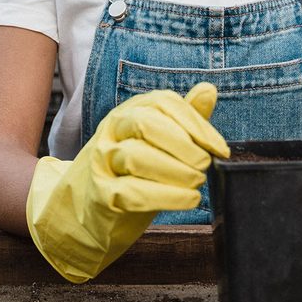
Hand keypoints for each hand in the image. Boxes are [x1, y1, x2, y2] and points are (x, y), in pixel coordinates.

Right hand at [26, 83, 228, 282]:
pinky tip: (187, 199)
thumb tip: (209, 90)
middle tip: (204, 164)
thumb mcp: (157, 142)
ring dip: (175, 170)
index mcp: (129, 112)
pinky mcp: (100, 195)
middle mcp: (112, 131)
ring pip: (137, 157)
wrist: (82, 211)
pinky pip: (131, 192)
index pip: (163, 103)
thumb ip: (183, 118)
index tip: (219, 148)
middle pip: (146, 123)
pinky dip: (165, 196)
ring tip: (197, 183)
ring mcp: (103, 162)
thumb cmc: (129, 174)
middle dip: (182, 144)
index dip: (196, 124)